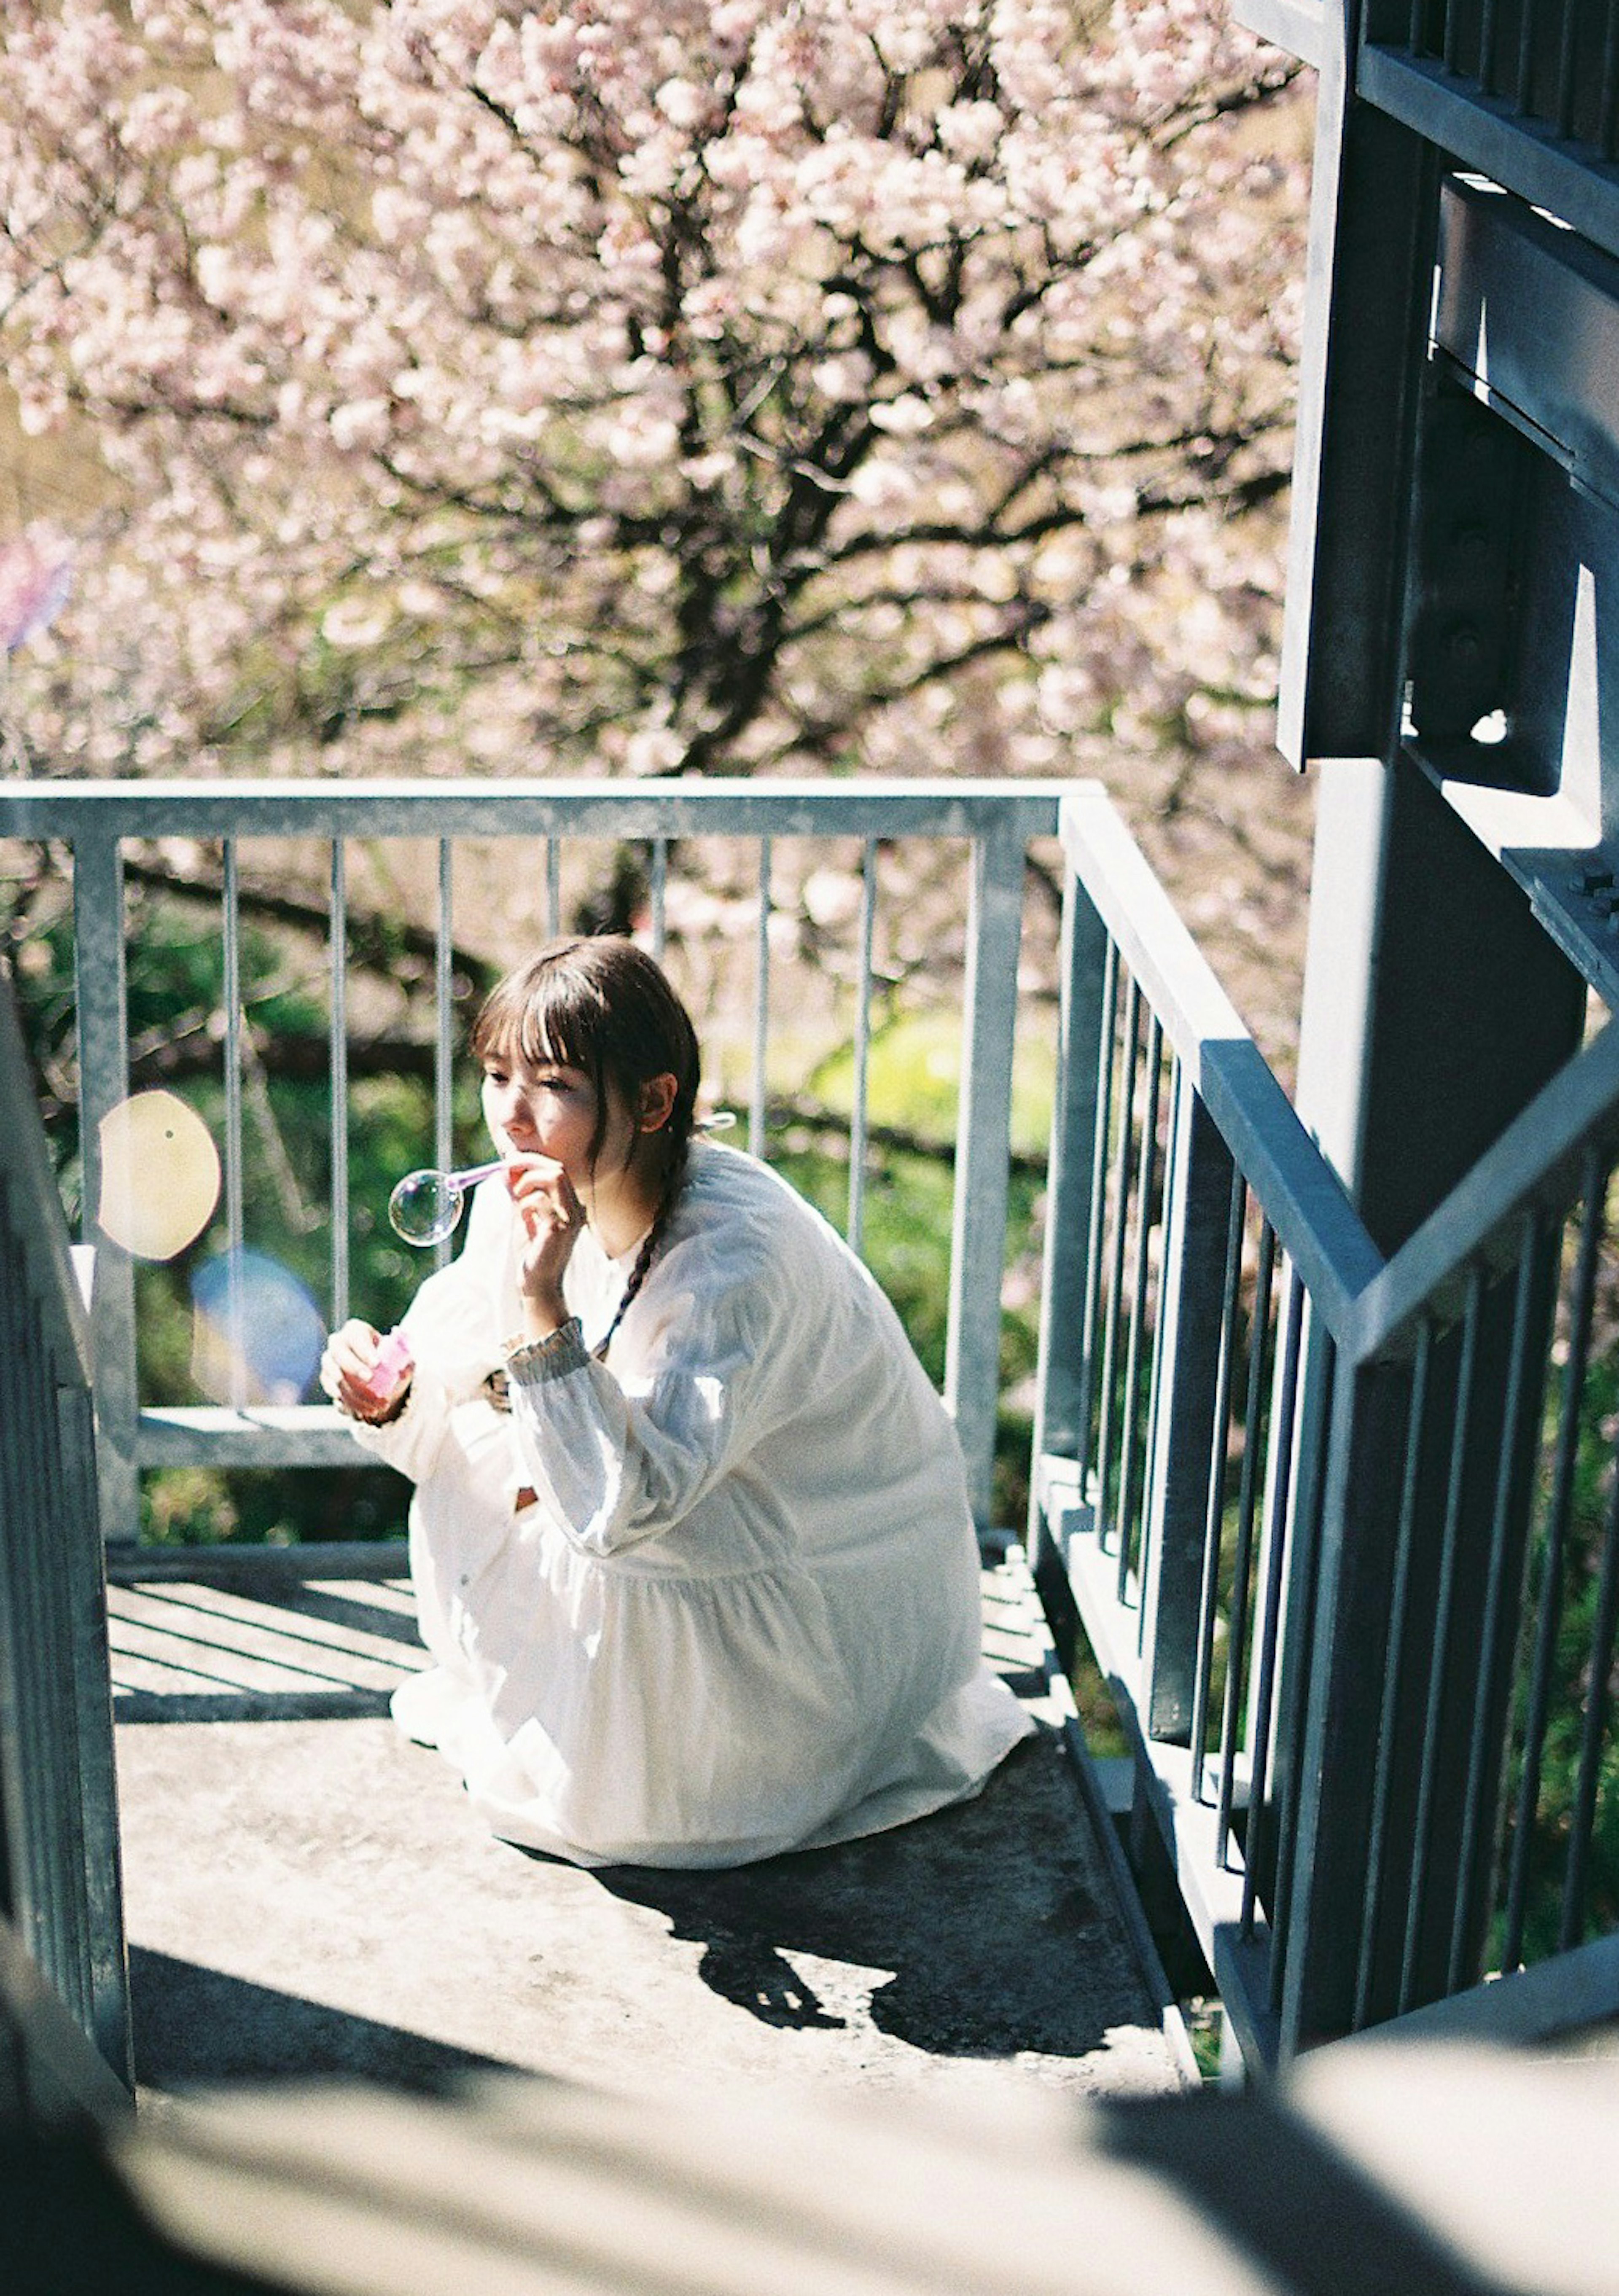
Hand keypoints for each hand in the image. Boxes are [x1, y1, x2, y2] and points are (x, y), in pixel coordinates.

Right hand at [321, 1320, 413, 1423]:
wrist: (378, 1376)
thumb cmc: (389, 1361)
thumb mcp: (401, 1360)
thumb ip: (405, 1364)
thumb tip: (402, 1372)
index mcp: (356, 1331)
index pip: (357, 1338)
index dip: (364, 1350)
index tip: (376, 1363)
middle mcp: (338, 1344)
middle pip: (340, 1355)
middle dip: (354, 1368)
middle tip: (369, 1379)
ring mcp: (329, 1362)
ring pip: (337, 1379)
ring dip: (355, 1394)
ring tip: (376, 1407)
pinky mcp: (327, 1381)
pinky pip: (334, 1394)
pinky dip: (349, 1405)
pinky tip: (363, 1413)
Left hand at [507, 1155, 584, 1333]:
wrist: (537, 1285)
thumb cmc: (531, 1253)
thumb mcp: (523, 1217)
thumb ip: (517, 1195)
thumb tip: (504, 1172)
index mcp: (569, 1205)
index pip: (557, 1171)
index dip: (533, 1162)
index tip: (509, 1163)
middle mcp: (575, 1209)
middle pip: (558, 1169)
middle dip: (529, 1162)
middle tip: (506, 1167)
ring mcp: (570, 1219)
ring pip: (554, 1177)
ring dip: (527, 1181)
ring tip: (516, 1198)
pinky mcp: (557, 1229)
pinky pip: (539, 1200)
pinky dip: (525, 1203)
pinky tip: (523, 1219)